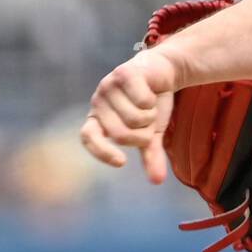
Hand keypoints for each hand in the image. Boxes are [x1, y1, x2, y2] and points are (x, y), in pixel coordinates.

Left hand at [80, 49, 178, 182]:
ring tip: (150, 105)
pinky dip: (153, 102)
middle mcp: (98, 102)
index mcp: (98, 118)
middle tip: (149, 124)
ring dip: (150, 116)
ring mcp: (109, 86)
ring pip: (134, 118)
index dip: (101, 152)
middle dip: (143, 135)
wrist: (163, 71)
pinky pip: (142, 101)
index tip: (122, 162)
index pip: (88, 137)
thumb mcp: (151, 131)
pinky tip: (152, 91)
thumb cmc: (151, 102)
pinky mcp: (124, 73)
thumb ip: (150, 153)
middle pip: (121, 135)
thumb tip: (157, 181)